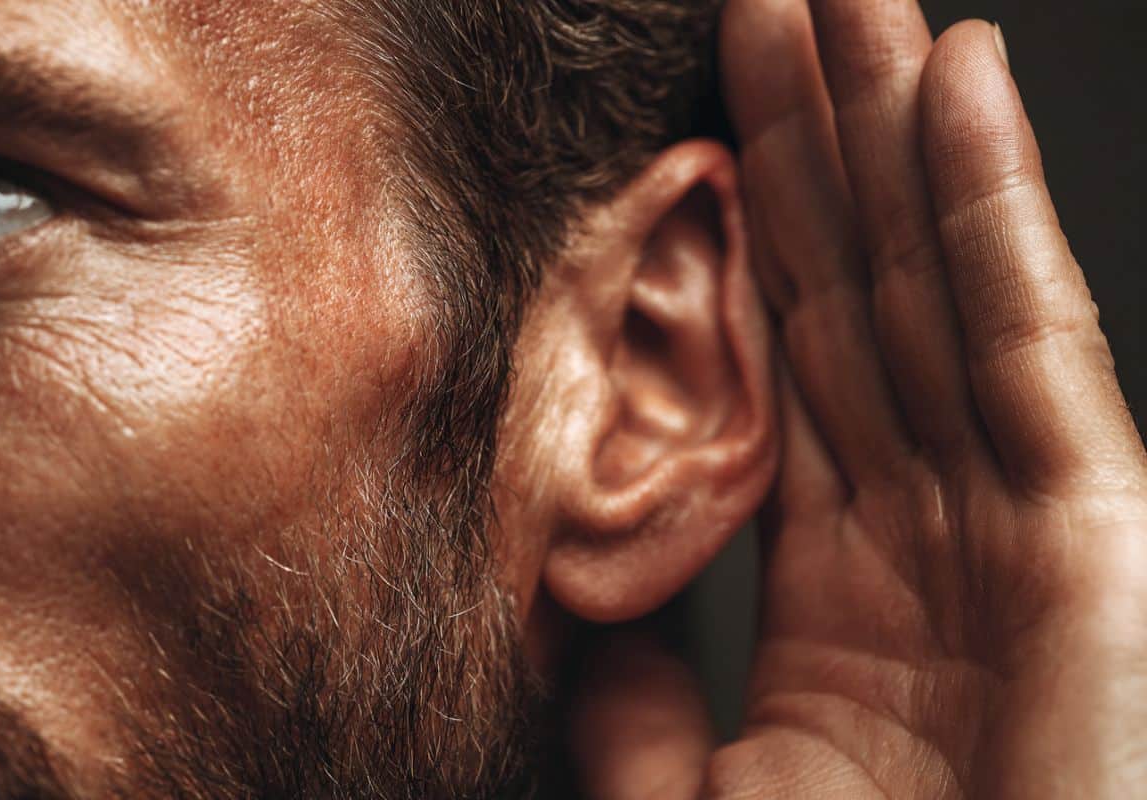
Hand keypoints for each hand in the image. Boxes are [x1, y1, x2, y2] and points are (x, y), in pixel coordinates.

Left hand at [571, 1, 1146, 796]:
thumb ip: (641, 710)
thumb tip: (586, 622)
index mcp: (836, 582)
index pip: (780, 359)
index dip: (742, 236)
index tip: (701, 122)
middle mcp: (928, 524)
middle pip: (855, 292)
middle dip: (815, 144)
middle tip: (774, 5)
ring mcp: (1015, 515)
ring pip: (933, 280)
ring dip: (893, 131)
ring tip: (850, 3)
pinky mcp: (1092, 532)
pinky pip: (1027, 334)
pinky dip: (994, 203)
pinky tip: (955, 80)